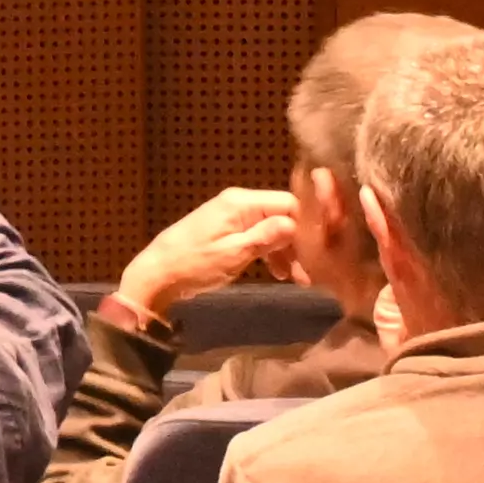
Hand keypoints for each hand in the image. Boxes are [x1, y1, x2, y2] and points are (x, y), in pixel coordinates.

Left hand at [106, 184, 296, 328]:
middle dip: (301, 243)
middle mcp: (239, 203)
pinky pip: (260, 237)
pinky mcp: (230, 232)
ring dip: (289, 253)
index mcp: (240, 202)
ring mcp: (234, 217)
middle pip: (284, 216)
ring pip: (274, 229)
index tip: (326, 251)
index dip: (311, 225)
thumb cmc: (194, 263)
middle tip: (313, 271)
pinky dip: (273, 254)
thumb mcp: (234, 253)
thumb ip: (266, 237)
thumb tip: (296, 224)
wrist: (157, 275)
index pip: (290, 203)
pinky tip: (281, 274)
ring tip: (299, 279)